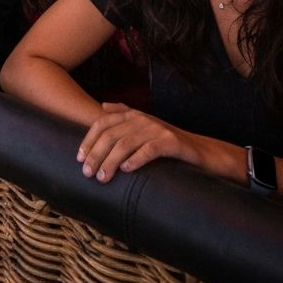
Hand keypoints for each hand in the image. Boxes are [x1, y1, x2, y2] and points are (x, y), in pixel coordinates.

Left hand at [76, 103, 198, 182]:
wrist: (203, 152)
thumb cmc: (169, 143)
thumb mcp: (145, 127)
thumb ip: (125, 114)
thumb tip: (103, 105)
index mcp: (133, 115)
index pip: (102, 124)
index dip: (88, 140)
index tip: (79, 158)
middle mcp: (143, 119)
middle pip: (111, 135)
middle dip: (96, 154)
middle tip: (87, 173)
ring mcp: (158, 129)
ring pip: (126, 143)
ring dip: (110, 161)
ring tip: (102, 177)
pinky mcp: (172, 142)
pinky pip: (149, 150)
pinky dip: (135, 160)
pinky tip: (126, 170)